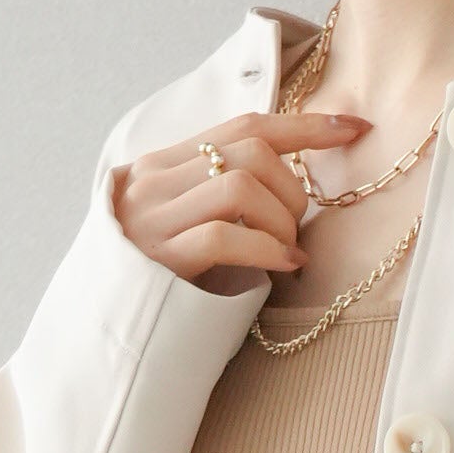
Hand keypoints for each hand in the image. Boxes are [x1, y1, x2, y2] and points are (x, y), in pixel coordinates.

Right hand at [110, 105, 371, 296]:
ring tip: (286, 254)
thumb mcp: (181, 221)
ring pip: (241, 186)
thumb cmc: (155, 277)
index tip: (356, 127)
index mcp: (163, 163)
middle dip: (293, 190)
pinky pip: (224, 236)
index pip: (245, 126)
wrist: (98, 327)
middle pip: (250, 152)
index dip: (306, 125)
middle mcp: (155, 181)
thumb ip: (217, 194)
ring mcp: (153, 218)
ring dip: (282, 222)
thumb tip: (293, 183)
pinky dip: (267, 249)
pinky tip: (283, 267)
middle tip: (295, 232)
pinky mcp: (158, 258)